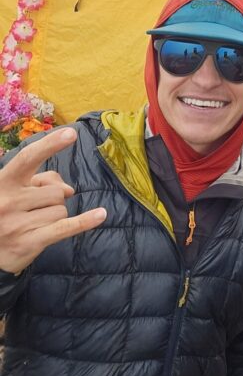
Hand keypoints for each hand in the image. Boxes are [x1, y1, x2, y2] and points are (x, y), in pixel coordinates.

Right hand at [0, 127, 106, 274]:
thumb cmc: (5, 213)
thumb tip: (68, 189)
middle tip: (34, 211)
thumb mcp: (15, 190)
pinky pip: (65, 227)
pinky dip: (85, 221)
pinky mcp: (29, 242)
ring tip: (34, 224)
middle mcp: (7, 202)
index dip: (50, 145)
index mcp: (2, 183)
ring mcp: (17, 224)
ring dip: (55, 216)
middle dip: (53, 200)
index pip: (29, 158)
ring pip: (61, 210)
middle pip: (55, 192)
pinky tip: (100, 215)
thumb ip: (41, 181)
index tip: (70, 133)